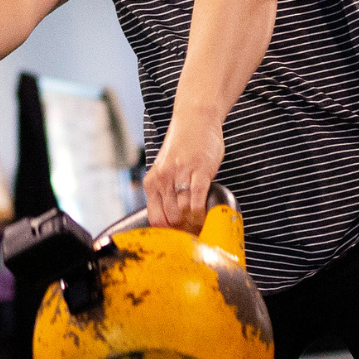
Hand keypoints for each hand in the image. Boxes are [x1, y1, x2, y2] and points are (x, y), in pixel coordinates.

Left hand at [142, 116, 223, 232]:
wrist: (195, 120)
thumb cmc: (183, 147)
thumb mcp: (165, 170)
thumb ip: (165, 192)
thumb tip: (172, 219)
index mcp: (152, 182)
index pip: (155, 219)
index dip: (168, 233)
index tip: (180, 238)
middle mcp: (162, 180)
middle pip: (170, 219)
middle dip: (184, 230)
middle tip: (196, 232)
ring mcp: (180, 175)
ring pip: (183, 212)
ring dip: (194, 223)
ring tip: (202, 225)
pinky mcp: (199, 171)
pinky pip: (197, 200)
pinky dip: (201, 213)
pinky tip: (206, 214)